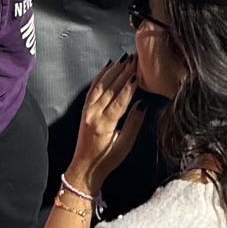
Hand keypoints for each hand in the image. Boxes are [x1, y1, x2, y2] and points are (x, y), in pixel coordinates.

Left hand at [67, 56, 146, 190]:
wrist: (84, 168)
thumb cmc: (106, 160)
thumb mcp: (124, 146)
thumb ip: (134, 124)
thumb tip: (142, 104)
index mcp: (104, 124)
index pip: (120, 99)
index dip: (130, 84)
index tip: (139, 71)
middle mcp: (93, 114)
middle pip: (111, 88)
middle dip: (124, 72)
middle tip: (135, 59)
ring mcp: (87, 111)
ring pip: (101, 85)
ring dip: (113, 70)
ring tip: (125, 58)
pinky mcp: (84, 109)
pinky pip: (92, 88)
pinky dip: (101, 75)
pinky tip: (108, 66)